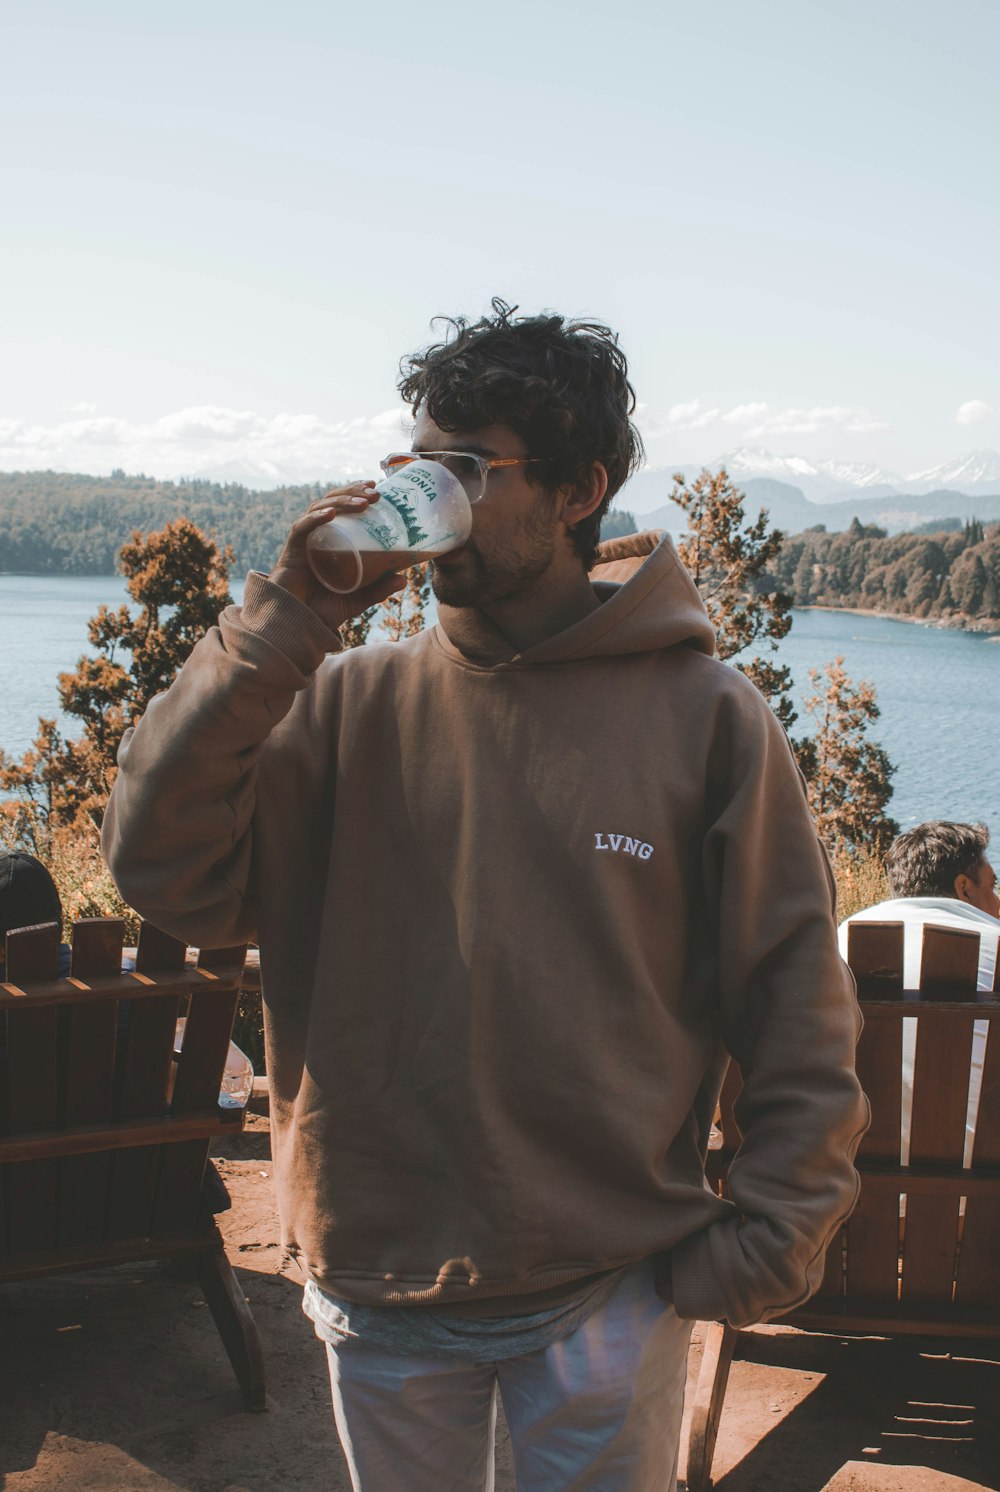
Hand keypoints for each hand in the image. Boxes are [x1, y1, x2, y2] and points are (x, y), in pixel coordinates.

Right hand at [268, 482, 405, 628]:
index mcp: (328, 541)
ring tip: (363, 501)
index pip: (341, 508)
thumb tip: (405, 579)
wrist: (295, 628)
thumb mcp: (356, 600)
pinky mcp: (291, 552)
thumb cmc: (320, 612)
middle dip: (352, 491)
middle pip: (331, 501)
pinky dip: (316, 518)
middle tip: (376, 491)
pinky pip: (301, 528)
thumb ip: (377, 590)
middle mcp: (315, 536)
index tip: (377, 488)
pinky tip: (331, 513)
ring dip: (341, 500)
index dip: (356, 493)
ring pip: (318, 509)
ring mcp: (302, 542)